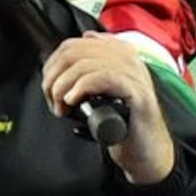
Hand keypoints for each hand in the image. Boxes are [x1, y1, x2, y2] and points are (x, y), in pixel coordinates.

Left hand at [41, 36, 178, 185]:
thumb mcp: (102, 92)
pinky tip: (72, 100)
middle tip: (52, 99)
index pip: (75, 43)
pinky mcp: (137, 93)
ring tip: (61, 107)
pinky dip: (81, 87)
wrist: (146, 151)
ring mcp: (135, 75)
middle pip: (76, 52)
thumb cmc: (123, 125)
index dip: (54, 63)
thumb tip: (62, 62)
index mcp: (119, 54)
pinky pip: (104, 77)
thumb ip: (89, 72)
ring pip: (85, 64)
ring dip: (63, 86)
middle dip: (54, 76)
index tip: (49, 84)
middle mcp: (128, 59)